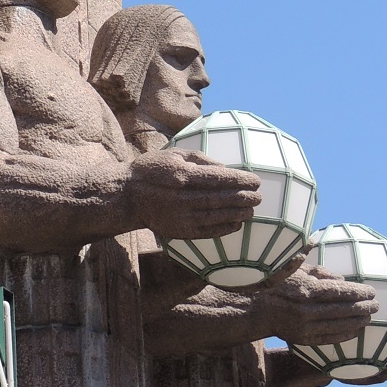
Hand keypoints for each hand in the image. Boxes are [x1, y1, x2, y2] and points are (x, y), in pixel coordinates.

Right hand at [127, 150, 258, 238]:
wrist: (127, 196)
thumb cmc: (152, 170)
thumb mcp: (174, 154)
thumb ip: (201, 160)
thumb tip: (226, 169)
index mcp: (182, 176)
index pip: (218, 179)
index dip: (239, 180)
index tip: (255, 180)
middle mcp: (183, 198)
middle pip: (220, 199)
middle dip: (243, 197)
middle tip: (259, 196)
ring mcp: (181, 217)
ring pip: (216, 216)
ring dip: (238, 213)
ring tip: (252, 209)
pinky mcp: (179, 231)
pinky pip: (207, 232)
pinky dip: (225, 228)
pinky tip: (236, 223)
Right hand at [260, 258, 377, 345]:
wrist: (259, 310)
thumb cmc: (279, 285)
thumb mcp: (296, 271)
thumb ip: (320, 271)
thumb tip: (343, 279)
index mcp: (306, 291)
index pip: (339, 292)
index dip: (358, 292)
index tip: (371, 291)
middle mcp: (306, 311)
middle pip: (342, 310)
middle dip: (362, 307)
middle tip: (376, 304)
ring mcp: (305, 327)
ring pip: (338, 325)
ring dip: (357, 322)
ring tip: (369, 317)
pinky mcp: (304, 339)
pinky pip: (329, 338)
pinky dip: (345, 335)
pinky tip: (356, 331)